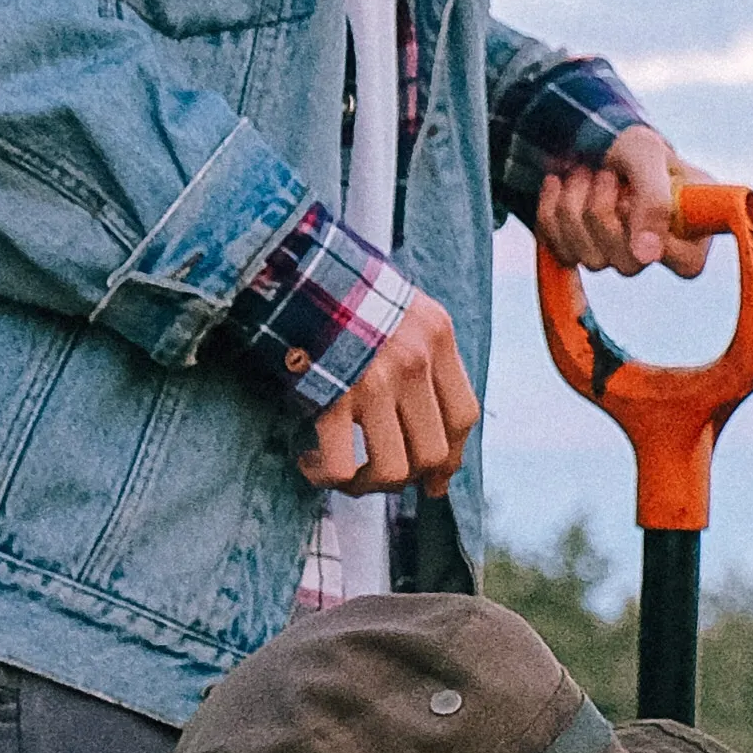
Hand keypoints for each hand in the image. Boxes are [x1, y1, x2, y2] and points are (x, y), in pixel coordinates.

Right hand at [299, 285, 479, 493]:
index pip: (464, 417)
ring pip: (393, 470)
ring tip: (344, 475)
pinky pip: (340, 466)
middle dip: (407, 478)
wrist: (289, 266)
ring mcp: (376, 380)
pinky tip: (310, 461)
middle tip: (377, 475)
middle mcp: (415, 361)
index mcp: (437, 337)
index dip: (451, 458)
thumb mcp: (401, 308)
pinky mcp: (333, 396)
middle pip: (433, 452)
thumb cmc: (340, 291)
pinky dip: (326, 477)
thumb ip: (422, 353)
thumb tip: (427, 417)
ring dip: (367, 485)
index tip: (435, 479)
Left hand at [534, 126, 713, 277]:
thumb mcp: (646, 154)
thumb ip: (655, 201)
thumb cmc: (626, 140)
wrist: (582, 132)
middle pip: (630, 265)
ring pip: (593, 261)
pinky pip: (563, 252)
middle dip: (606, 212)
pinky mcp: (582, 252)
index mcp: (692, 224)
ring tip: (582, 172)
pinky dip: (552, 213)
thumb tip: (647, 256)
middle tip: (604, 174)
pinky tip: (560, 185)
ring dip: (577, 208)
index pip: (687, 263)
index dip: (655, 234)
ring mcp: (618, 253)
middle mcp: (658, 246)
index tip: (633, 197)